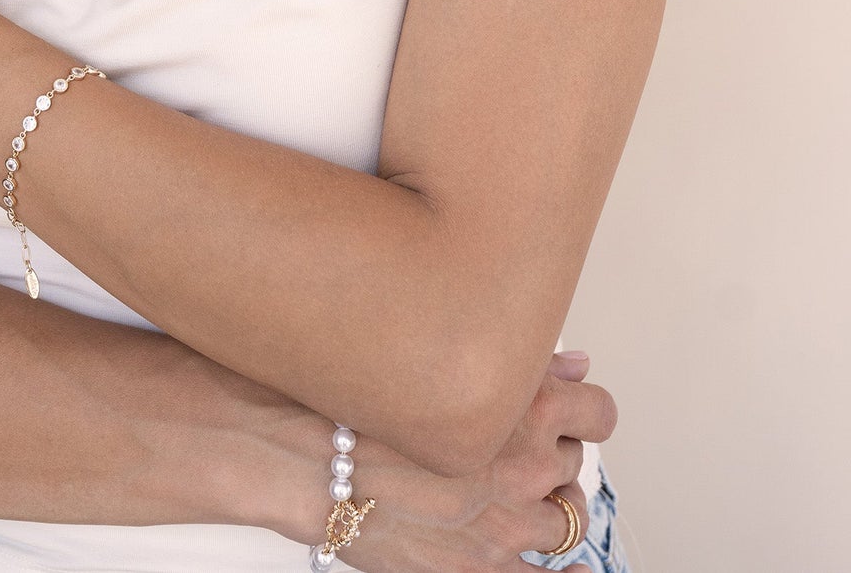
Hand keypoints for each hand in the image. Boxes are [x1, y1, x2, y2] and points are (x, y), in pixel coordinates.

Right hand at [292, 352, 612, 570]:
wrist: (313, 459)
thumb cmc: (366, 402)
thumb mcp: (440, 359)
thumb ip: (519, 362)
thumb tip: (575, 366)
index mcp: (524, 404)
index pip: (597, 410)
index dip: (584, 411)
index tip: (573, 411)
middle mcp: (526, 462)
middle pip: (573, 460)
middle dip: (551, 453)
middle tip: (517, 445)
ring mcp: (509, 521)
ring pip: (568, 516)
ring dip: (553, 504)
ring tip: (525, 495)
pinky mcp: (484, 566)